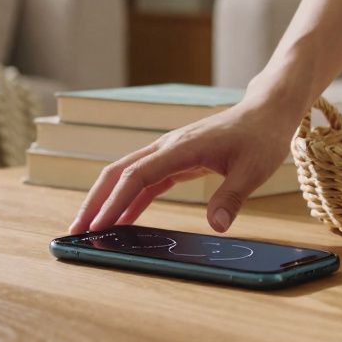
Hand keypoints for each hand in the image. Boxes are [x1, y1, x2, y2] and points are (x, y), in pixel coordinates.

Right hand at [67, 100, 301, 234]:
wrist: (266, 111)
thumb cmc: (260, 136)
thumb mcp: (253, 170)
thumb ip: (232, 197)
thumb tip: (217, 226)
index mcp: (180, 148)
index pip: (136, 176)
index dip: (114, 203)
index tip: (98, 226)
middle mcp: (166, 147)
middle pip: (117, 173)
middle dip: (94, 202)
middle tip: (76, 230)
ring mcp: (168, 152)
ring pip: (125, 175)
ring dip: (106, 200)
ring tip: (89, 228)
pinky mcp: (175, 159)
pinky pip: (144, 180)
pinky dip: (129, 200)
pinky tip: (122, 220)